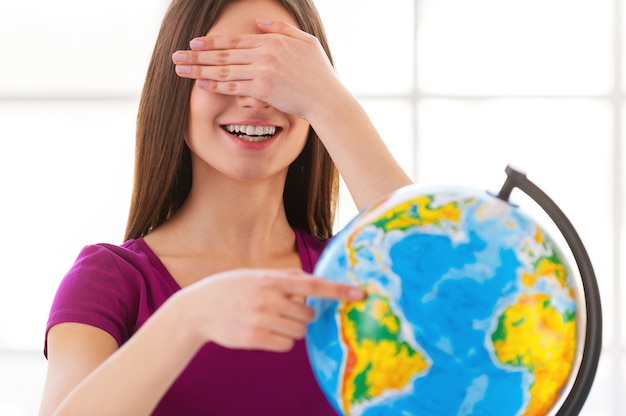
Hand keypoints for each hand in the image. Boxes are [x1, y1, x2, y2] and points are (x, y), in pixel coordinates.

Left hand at [171, 18, 341, 119]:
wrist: (327, 98)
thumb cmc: (319, 74)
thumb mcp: (305, 43)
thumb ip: (281, 30)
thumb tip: (259, 22)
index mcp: (272, 41)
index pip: (235, 41)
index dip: (212, 42)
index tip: (194, 43)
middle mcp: (264, 53)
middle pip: (224, 53)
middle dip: (197, 55)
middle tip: (176, 56)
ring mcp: (263, 71)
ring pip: (224, 69)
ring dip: (199, 69)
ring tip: (180, 69)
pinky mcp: (263, 89)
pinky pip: (233, 86)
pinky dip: (215, 84)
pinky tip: (200, 82)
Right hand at [175, 268, 364, 351]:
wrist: (197, 309)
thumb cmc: (231, 288)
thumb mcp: (255, 275)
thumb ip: (284, 277)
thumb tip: (311, 281)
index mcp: (272, 279)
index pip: (314, 285)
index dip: (339, 290)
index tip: (361, 294)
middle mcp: (269, 298)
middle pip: (309, 315)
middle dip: (302, 316)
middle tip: (284, 311)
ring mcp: (262, 319)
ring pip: (299, 332)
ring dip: (292, 329)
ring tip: (271, 320)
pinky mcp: (255, 338)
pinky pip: (286, 345)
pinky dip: (281, 340)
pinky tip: (264, 332)